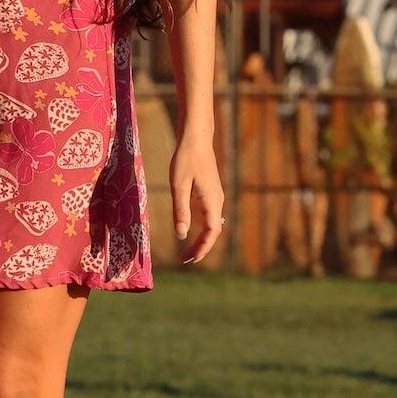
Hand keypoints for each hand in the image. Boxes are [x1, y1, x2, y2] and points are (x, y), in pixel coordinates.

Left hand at [170, 136, 223, 266]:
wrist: (196, 137)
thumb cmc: (185, 159)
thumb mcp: (178, 185)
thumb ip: (180, 210)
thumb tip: (181, 235)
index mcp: (212, 202)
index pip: (211, 233)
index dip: (202, 248)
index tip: (190, 260)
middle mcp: (217, 201)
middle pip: (213, 231)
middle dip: (201, 247)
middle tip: (185, 260)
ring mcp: (216, 196)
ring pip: (212, 224)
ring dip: (201, 238)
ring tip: (187, 250)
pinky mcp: (211, 191)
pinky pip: (209, 215)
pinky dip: (201, 227)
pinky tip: (190, 229)